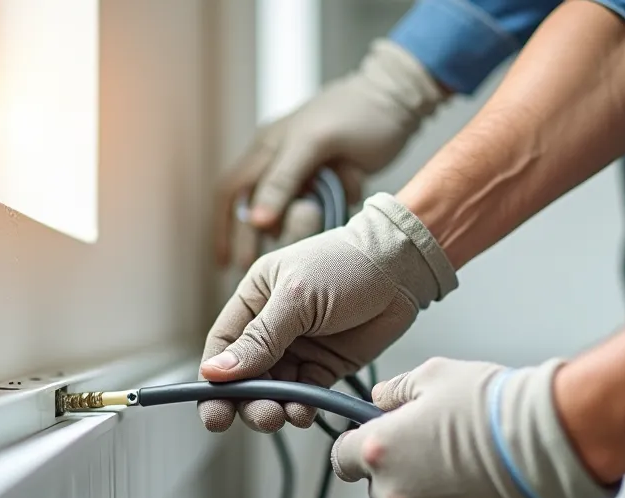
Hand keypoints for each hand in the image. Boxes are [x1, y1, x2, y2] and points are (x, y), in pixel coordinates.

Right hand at [199, 193, 458, 432]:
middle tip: (257, 416)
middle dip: (245, 401)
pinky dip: (301, 408)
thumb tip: (215, 371)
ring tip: (280, 416)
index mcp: (254, 301)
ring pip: (273, 390)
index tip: (213, 408)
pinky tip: (303, 413)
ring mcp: (299, 349)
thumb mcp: (295, 299)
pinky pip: (304, 394)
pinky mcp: (325, 366)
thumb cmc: (346, 265)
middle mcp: (272, 328)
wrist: (401, 267)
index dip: (215, 380)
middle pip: (245, 376)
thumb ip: (259, 340)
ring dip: (273, 407)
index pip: (223, 347)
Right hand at [214, 38, 447, 267]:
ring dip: (295, 228)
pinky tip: (338, 219)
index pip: (232, 192)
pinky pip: (321, 207)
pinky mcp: (331, 179)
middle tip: (255, 272)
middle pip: (255, 208)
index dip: (224, 228)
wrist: (400, 97)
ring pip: (289, 213)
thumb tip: (255, 220)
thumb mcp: (314, 143)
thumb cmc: (355, 112)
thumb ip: (282, 180)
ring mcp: (306, 171)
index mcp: (267, 146)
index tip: (225, 263)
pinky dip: (330, 214)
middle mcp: (279, 159)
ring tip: (296, 254)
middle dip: (254, 241)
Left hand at [331, 357, 617, 497]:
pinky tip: (485, 491)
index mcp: (380, 452)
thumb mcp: (434, 376)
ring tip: (469, 467)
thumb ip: (394, 391)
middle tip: (438, 447)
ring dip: (431, 494)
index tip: (374, 442)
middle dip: (401, 468)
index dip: (358, 447)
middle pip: (381, 487)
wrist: (545, 443)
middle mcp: (395, 496)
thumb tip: (380, 400)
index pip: (342, 458)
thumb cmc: (492, 408)